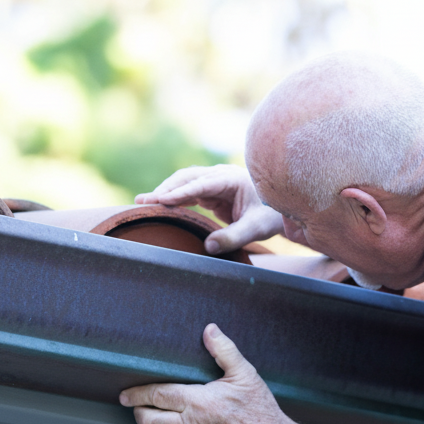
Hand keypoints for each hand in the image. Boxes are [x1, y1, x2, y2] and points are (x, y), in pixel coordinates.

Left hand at [118, 324, 293, 423]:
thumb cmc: (260, 411)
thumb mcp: (245, 375)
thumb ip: (224, 350)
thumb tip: (210, 330)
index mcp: (197, 402)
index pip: (157, 396)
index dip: (137, 393)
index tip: (126, 393)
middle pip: (148, 420)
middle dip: (137, 411)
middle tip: (135, 404)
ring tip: (153, 415)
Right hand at [135, 165, 283, 253]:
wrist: (280, 212)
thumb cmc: (271, 217)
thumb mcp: (256, 229)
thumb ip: (233, 237)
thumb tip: (208, 247)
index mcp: (231, 179)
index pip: (201, 184)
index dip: (180, 192)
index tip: (161, 200)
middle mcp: (220, 176)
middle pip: (187, 179)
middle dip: (165, 190)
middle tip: (142, 202)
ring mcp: (215, 182)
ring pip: (185, 183)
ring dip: (166, 192)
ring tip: (143, 204)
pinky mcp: (212, 192)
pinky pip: (188, 193)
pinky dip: (174, 198)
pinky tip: (160, 207)